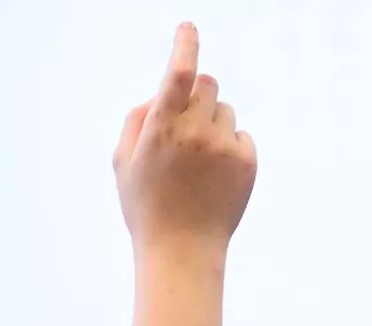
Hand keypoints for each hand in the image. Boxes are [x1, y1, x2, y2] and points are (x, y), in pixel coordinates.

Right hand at [112, 23, 256, 259]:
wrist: (182, 252)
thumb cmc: (147, 208)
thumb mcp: (123, 164)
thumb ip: (135, 122)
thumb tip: (156, 95)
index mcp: (161, 129)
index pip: (177, 74)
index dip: (185, 45)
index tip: (189, 27)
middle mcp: (195, 133)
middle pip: (208, 83)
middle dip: (197, 94)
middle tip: (187, 123)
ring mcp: (224, 147)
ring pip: (225, 109)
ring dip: (213, 123)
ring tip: (199, 162)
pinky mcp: (247, 161)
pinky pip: (242, 135)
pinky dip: (230, 146)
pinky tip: (215, 176)